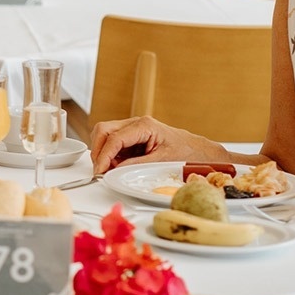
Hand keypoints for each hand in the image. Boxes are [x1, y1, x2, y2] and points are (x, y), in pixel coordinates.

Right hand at [90, 116, 207, 174]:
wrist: (197, 151)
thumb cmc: (184, 152)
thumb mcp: (160, 162)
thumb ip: (135, 165)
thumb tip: (114, 170)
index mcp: (144, 125)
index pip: (114, 138)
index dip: (103, 156)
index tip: (99, 171)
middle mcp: (135, 123)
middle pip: (104, 130)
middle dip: (98, 150)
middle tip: (100, 170)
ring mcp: (132, 128)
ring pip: (105, 134)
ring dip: (102, 152)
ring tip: (109, 169)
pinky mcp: (132, 136)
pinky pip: (113, 142)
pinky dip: (109, 153)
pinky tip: (115, 165)